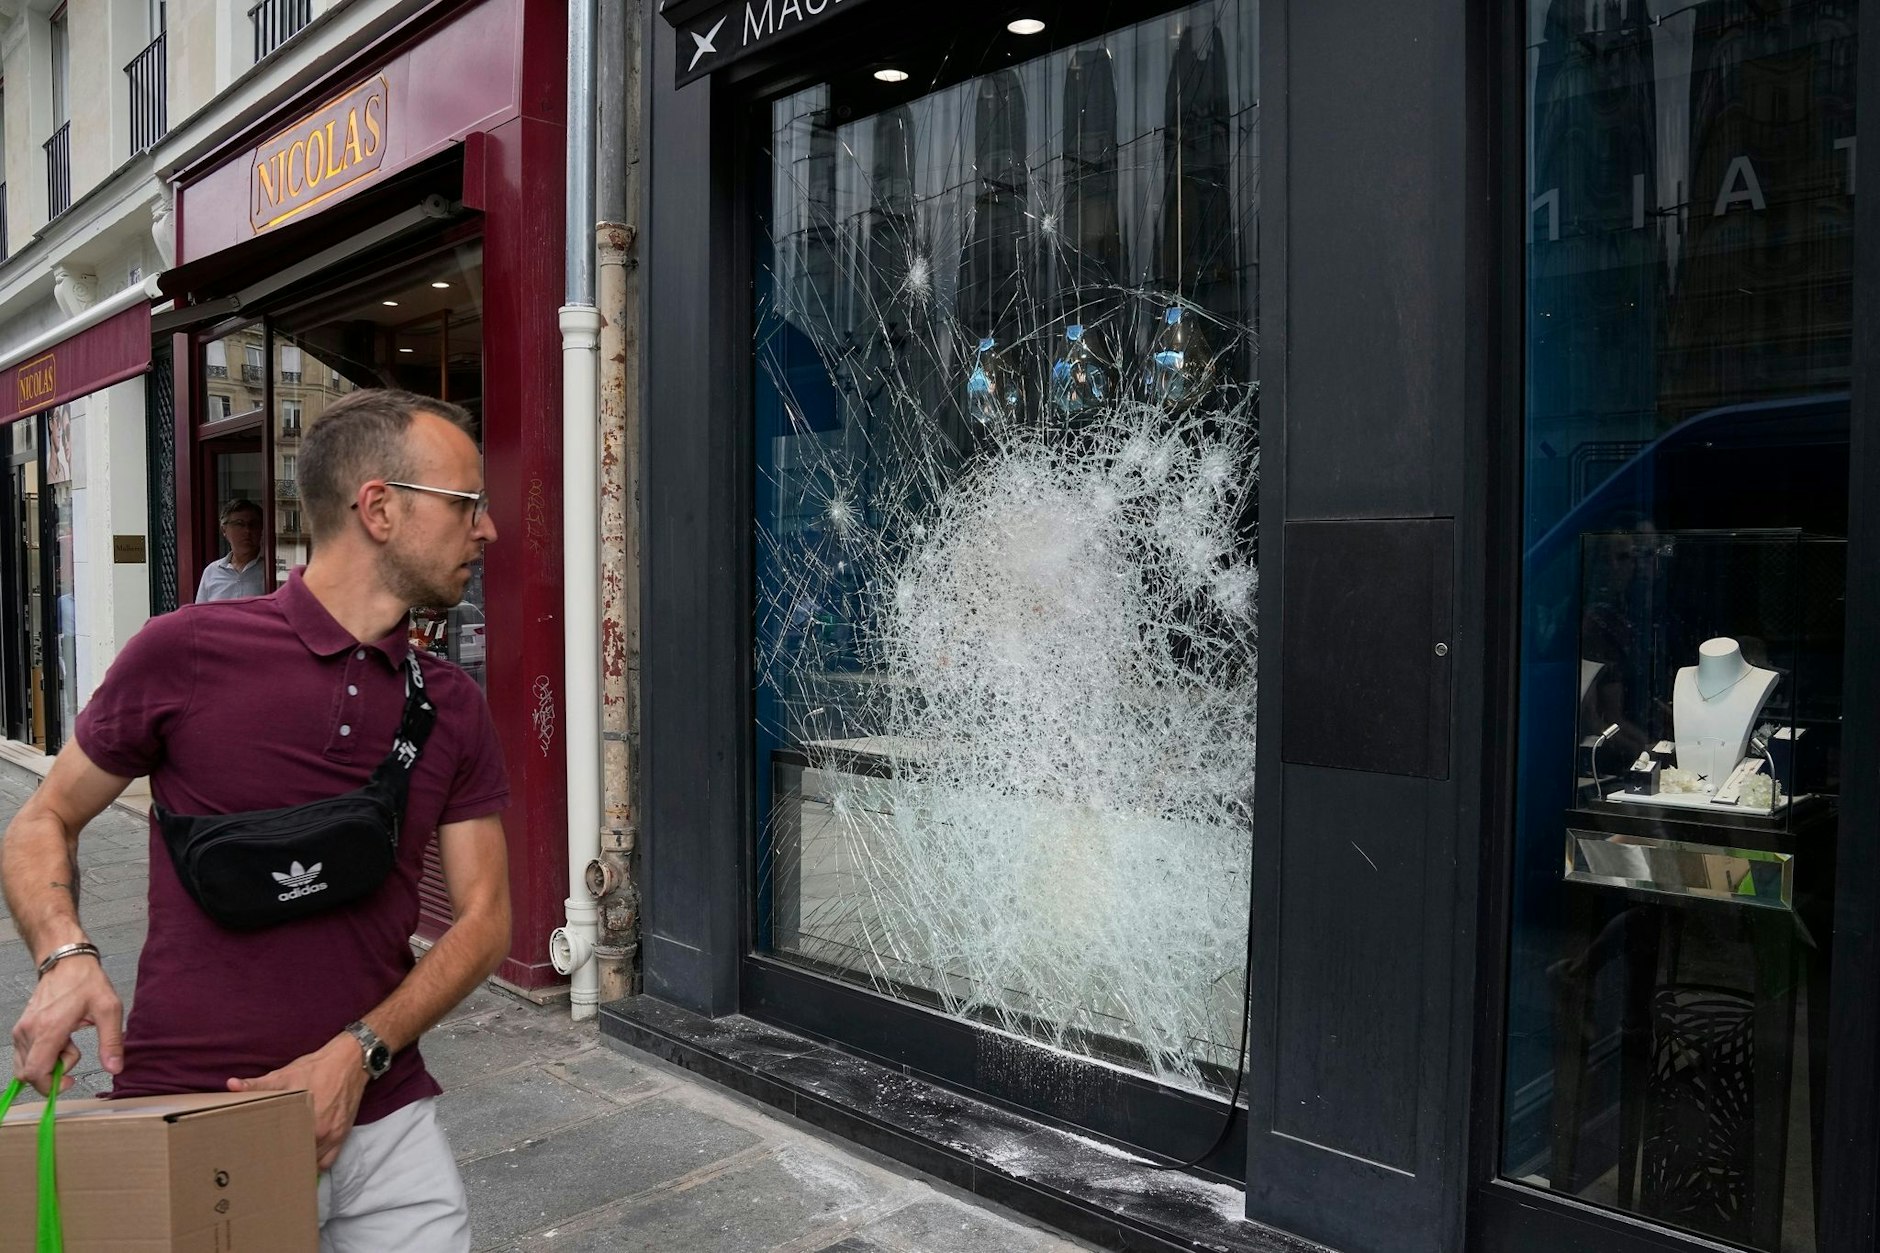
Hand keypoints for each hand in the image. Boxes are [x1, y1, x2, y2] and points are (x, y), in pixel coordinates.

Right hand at [11, 956, 122, 1094]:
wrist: (66, 962)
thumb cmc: (86, 982)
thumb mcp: (109, 1009)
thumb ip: (111, 1041)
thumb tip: (114, 1069)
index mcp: (48, 1029)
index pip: (35, 1072)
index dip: (50, 1085)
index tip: (70, 1080)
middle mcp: (28, 1032)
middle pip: (30, 1073)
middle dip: (53, 1072)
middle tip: (74, 1052)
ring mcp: (21, 1030)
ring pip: (27, 1065)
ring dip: (49, 1062)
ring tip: (69, 1041)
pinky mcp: (20, 1029)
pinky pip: (25, 1055)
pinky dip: (42, 1055)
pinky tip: (59, 1038)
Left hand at [228, 1035, 368, 1169]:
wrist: (351, 1060)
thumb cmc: (317, 1067)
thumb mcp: (286, 1075)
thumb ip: (258, 1084)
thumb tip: (231, 1085)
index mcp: (307, 1123)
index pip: (286, 1151)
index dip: (271, 1157)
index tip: (258, 1160)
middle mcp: (323, 1134)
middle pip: (300, 1158)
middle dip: (285, 1162)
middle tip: (268, 1164)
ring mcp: (335, 1135)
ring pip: (314, 1162)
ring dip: (301, 1164)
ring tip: (285, 1165)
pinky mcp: (344, 1133)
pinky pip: (329, 1160)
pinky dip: (318, 1163)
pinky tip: (307, 1160)